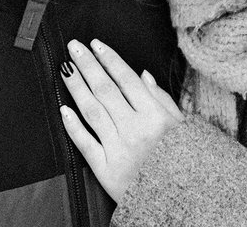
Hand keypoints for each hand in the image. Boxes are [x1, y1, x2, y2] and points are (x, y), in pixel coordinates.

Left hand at [59, 39, 182, 203]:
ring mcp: (118, 149)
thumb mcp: (181, 126)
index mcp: (155, 116)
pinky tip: (63, 109)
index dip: (109, 59)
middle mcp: (135, 130)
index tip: (96, 44)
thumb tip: (142, 75)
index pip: (126, 79)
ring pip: (92, 111)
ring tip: (65, 69)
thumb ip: (161, 98)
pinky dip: (72, 125)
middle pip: (105, 89)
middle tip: (74, 48)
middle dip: (88, 65)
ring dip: (76, 87)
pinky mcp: (105, 170)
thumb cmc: (183, 160)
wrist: (180, 200)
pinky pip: (85, 144)